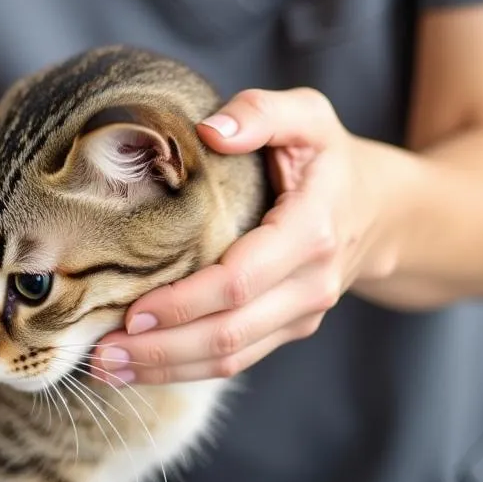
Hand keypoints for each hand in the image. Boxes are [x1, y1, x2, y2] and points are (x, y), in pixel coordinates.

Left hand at [92, 88, 391, 385]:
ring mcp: (301, 314)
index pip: (240, 280)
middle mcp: (310, 283)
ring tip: (105, 368)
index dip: (184, 302)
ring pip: (231, 357)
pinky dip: (186, 369)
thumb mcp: (308, 116)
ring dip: (166, 369)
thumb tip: (210, 131)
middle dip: (161, 350)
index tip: (131, 311)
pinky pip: (237, 358)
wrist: (383, 209)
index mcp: (310, 230)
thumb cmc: (330, 157)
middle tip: (99, 354)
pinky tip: (140, 366)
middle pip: (230, 333)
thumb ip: (262, 112)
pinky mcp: (288, 328)